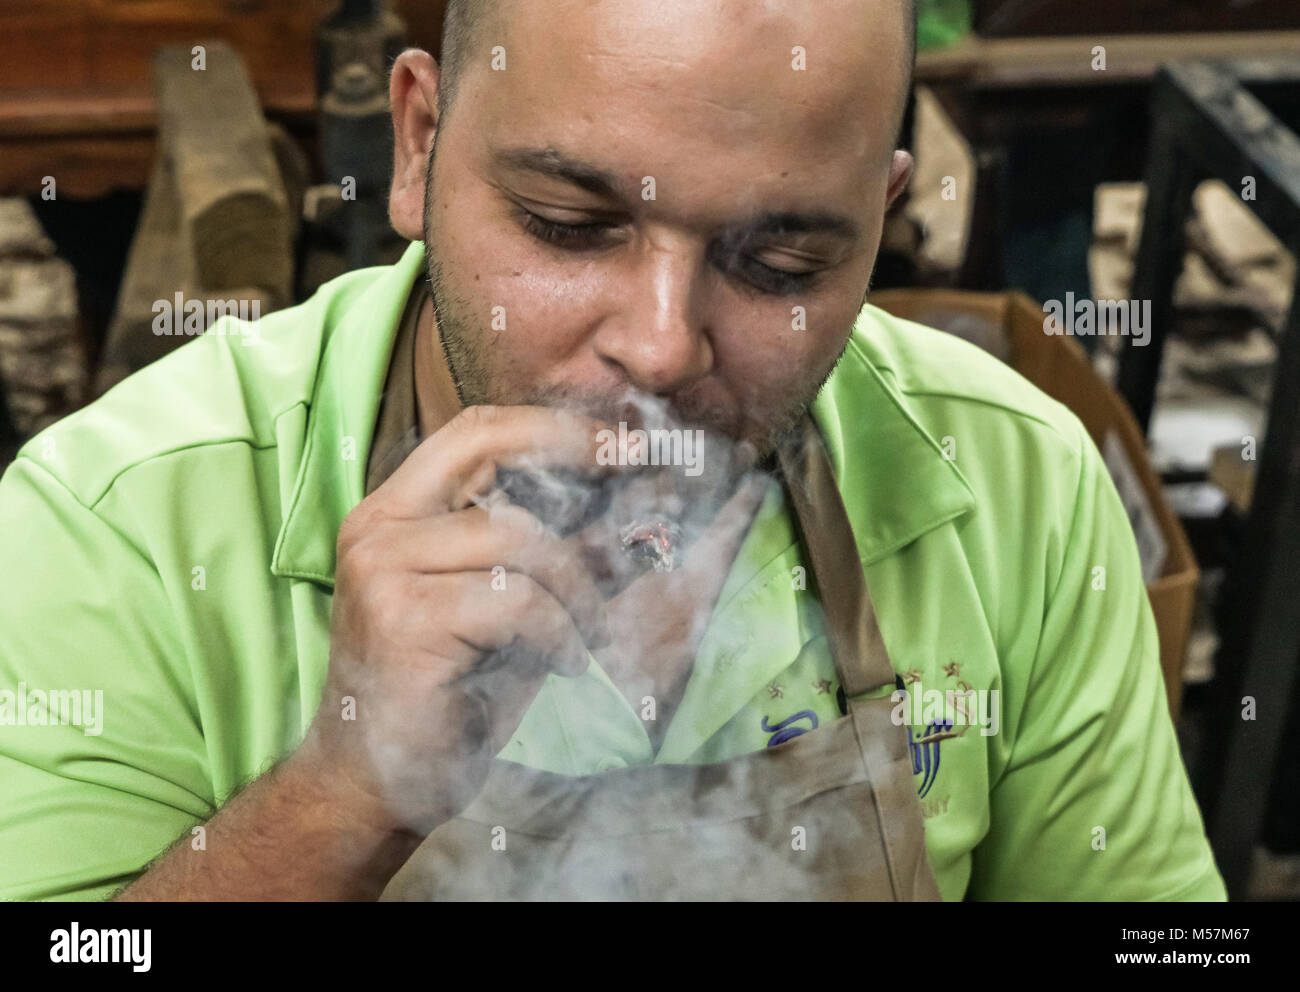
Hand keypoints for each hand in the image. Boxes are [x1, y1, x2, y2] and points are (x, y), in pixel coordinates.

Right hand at [298, 405, 616, 835]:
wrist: (375, 784)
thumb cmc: (449, 692)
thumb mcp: (507, 608)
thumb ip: (549, 552)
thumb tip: (635, 506)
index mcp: (395, 513)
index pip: (475, 431)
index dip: (553, 426)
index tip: (620, 439)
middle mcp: (378, 527)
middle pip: (489, 450)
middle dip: (573, 453)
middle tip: (634, 476)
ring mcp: (383, 568)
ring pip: (518, 538)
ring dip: (577, 587)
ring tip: (588, 632)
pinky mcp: (403, 618)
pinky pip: (517, 601)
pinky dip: (559, 632)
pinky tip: (564, 663)